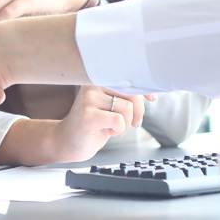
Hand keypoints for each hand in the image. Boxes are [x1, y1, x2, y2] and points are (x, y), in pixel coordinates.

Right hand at [0, 86, 145, 165]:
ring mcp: (88, 100)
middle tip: (134, 122)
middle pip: (131, 92)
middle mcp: (92, 85)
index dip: (145, 87)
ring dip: (126, 124)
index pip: (128, 77)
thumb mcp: (110, 106)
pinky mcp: (88, 116)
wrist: (68, 141)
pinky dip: (119, 129)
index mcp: (97, 78)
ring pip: (127, 108)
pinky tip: (109, 131)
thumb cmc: (93, 124)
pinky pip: (118, 120)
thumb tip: (150, 93)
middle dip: (138, 111)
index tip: (152, 98)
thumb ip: (125, 96)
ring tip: (114, 127)